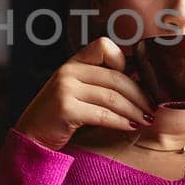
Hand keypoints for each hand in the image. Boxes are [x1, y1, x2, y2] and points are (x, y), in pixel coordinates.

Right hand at [14, 37, 156, 150]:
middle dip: (140, 94)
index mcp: (73, 63)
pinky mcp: (65, 109)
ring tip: (146, 120)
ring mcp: (65, 89)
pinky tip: (130, 127)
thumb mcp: (77, 92)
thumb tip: (140, 82)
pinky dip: (120, 121)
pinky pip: (102, 114)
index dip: (124, 61)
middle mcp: (68, 71)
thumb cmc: (60, 117)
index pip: (104, 46)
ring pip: (112, 96)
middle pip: (116, 77)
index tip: (136, 81)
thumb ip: (99, 83)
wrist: (31, 138)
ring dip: (134, 110)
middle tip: (153, 108)